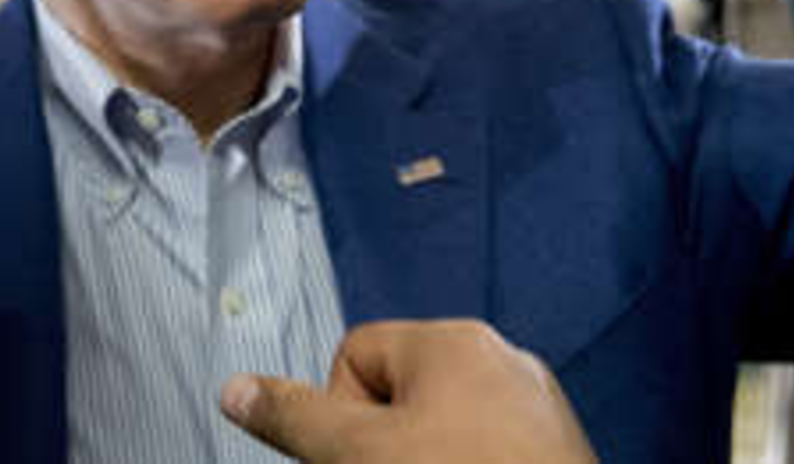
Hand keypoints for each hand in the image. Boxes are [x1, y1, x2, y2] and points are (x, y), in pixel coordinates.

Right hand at [220, 319, 596, 463]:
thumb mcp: (360, 456)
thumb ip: (295, 419)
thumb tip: (236, 389)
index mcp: (454, 341)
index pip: (355, 355)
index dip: (342, 415)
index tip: (360, 458)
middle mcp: (503, 362)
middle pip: (400, 395)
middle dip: (385, 445)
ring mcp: (537, 412)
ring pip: (446, 432)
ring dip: (426, 460)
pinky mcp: (557, 455)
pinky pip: (487, 452)